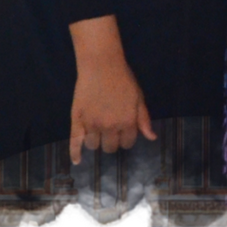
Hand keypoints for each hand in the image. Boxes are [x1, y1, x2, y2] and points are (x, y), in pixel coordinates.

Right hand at [68, 16, 156, 165]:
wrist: (102, 65)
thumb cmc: (123, 79)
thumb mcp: (138, 97)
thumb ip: (143, 119)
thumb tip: (151, 138)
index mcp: (127, 122)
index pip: (128, 143)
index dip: (127, 138)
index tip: (124, 132)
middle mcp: (110, 126)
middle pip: (110, 147)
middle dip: (112, 142)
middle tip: (110, 131)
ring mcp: (92, 124)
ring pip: (94, 145)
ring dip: (97, 141)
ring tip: (97, 132)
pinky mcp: (77, 120)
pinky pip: (75, 142)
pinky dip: (75, 153)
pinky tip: (77, 161)